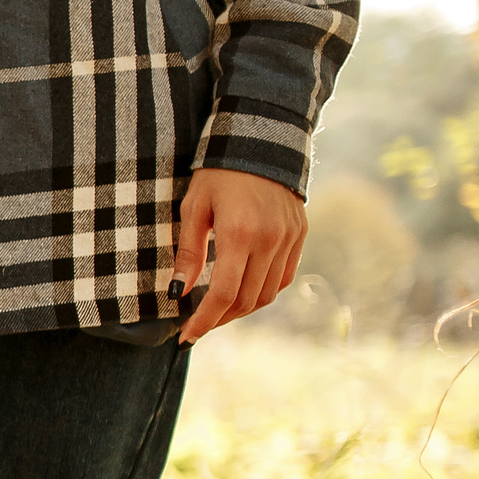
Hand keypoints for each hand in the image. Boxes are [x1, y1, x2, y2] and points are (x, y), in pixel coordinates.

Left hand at [174, 167, 305, 343]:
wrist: (261, 142)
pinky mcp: (300, 235)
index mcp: (241, 234)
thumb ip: (188, 252)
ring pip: (268, 293)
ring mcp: (290, 239)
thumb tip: (177, 292)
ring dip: (241, 310)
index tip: (186, 335)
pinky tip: (242, 294)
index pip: (224, 294)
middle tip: (196, 327)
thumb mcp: (194, 208)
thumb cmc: (218, 173)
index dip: (205, 320)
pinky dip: (263, 292)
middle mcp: (271, 240)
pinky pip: (283, 277)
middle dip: (220, 320)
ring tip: (215, 314)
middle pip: (247, 300)